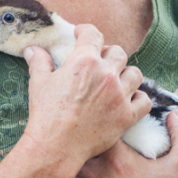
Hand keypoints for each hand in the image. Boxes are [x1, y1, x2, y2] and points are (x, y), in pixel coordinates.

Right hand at [20, 24, 152, 167]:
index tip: (82, 35)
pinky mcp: (127, 116)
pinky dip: (139, 98)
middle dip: (109, 54)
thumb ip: (40, 63)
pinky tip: (130, 99)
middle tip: (100, 62)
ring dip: (126, 74)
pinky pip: (144, 101)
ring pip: (135, 74)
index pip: (93, 34)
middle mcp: (106, 74)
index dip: (86, 32)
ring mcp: (119, 95)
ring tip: (117, 80)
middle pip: (118, 52)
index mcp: (84, 62)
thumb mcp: (39, 84)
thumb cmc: (46, 114)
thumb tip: (33, 50)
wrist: (57, 146)